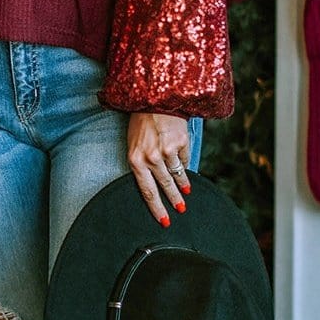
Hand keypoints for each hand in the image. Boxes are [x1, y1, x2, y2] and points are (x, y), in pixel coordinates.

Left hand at [127, 112, 191, 226]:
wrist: (155, 98)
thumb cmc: (140, 122)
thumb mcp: (133, 144)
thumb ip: (142, 163)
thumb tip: (153, 182)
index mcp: (136, 160)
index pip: (147, 191)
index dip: (156, 208)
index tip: (164, 220)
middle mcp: (151, 158)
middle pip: (164, 187)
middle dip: (173, 201)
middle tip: (180, 211)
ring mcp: (167, 151)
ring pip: (177, 175)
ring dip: (182, 186)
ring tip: (186, 193)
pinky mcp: (181, 143)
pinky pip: (184, 159)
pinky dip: (184, 164)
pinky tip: (185, 168)